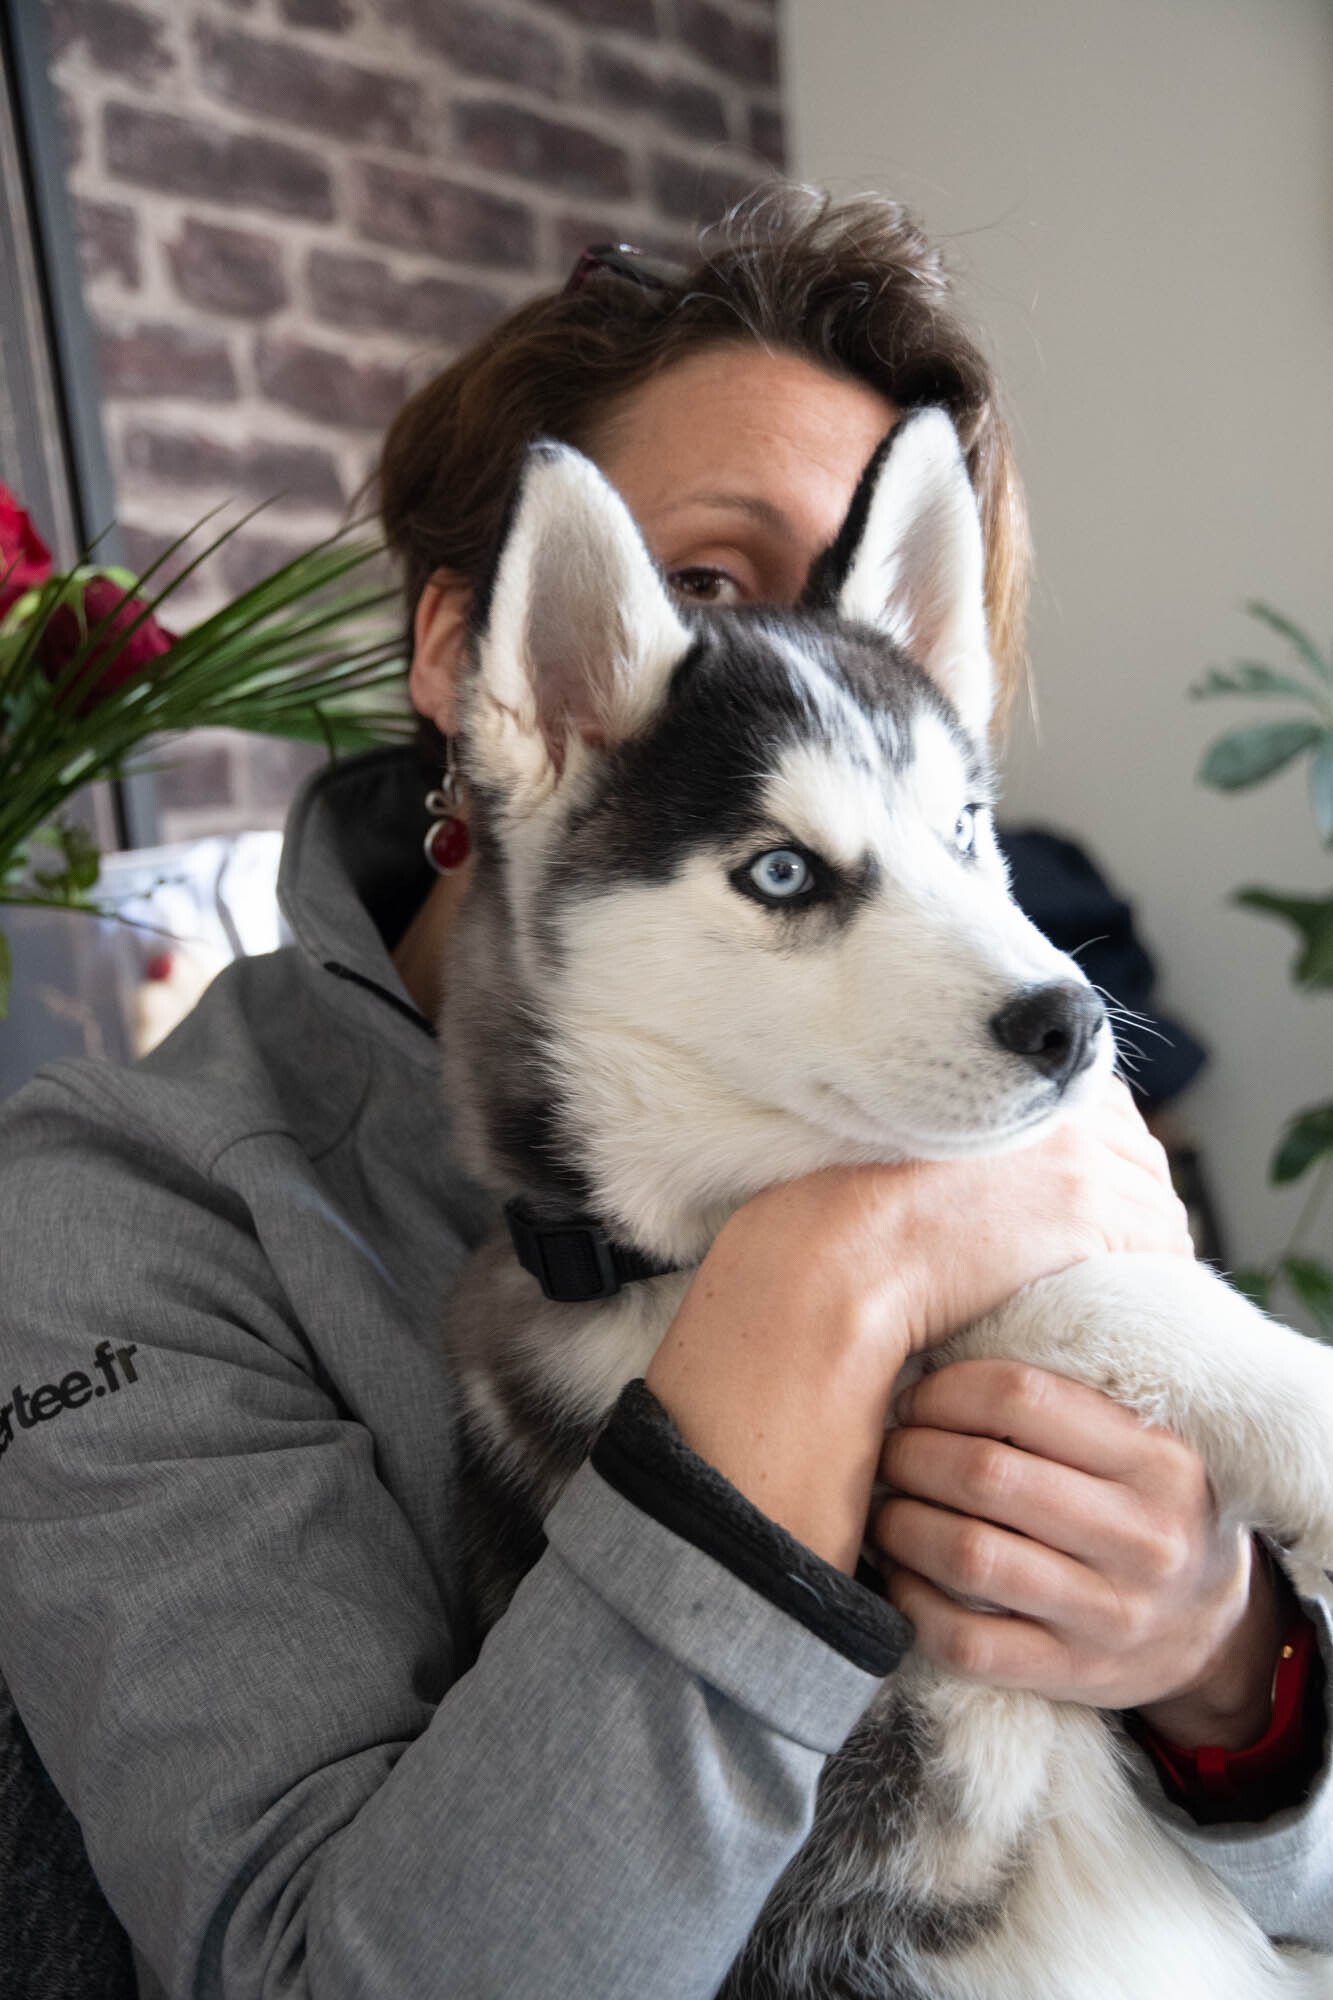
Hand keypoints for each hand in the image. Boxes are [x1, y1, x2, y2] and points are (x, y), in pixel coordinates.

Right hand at [647, 1078, 1191, 1577]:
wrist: (842, 1255)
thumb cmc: (843, 1211)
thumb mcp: (894, 1140)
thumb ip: (946, 1138)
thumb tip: (954, 1173)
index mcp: (1003, 1076)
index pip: (1094, 1102)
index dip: (1104, 1146)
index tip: (1098, 1185)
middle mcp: (1046, 1104)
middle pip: (1134, 1144)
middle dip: (1136, 1187)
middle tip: (1127, 1238)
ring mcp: (1074, 1156)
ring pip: (1155, 1193)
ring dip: (1151, 1231)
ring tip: (1136, 1273)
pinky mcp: (1089, 1213)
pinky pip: (1158, 1241)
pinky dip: (1161, 1267)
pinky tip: (1147, 1298)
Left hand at [874, 1358, 1284, 1738]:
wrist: (1213, 1630)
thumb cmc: (1147, 1510)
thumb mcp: (1138, 1446)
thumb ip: (1060, 1408)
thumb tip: (930, 1362)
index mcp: (1156, 1459)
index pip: (1022, 1397)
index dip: (945, 1391)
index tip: (915, 1400)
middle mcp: (1141, 1537)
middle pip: (985, 1474)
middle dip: (910, 1454)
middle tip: (887, 1452)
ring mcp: (1109, 1614)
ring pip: (970, 1555)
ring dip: (903, 1525)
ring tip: (887, 1510)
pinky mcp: (1074, 1674)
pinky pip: (967, 1642)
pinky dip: (914, 1605)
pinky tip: (903, 1578)